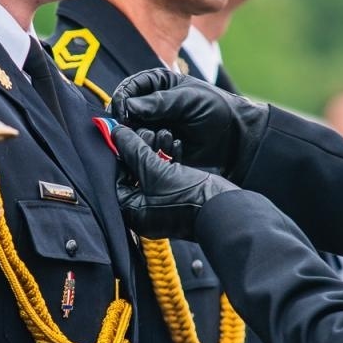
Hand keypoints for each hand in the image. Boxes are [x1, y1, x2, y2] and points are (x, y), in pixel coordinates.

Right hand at [109, 68, 268, 178]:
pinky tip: (172, 148)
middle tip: (140, 132)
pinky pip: (145, 150)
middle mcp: (151, 106)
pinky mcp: (158, 147)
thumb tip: (128, 106)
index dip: (122, 100)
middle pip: (124, 113)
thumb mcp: (189, 100)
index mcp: (158, 84)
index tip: (123, 115)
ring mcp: (154, 127)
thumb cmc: (217, 111)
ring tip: (165, 140)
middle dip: (130, 124)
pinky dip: (154, 150)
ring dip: (144, 138)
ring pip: (132, 134)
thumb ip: (159, 102)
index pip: (128, 88)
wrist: (237, 140)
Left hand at [112, 123, 237, 240]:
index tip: (124, 135)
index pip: (117, 178)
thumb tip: (116, 133)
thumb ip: (134, 151)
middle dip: (141, 150)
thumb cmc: (188, 197)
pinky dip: (169, 159)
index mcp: (133, 211)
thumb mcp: (155, 170)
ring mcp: (162, 204)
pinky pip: (167, 175)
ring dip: (156, 150)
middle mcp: (145, 211)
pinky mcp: (178, 197)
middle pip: (134, 173)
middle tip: (147, 131)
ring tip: (164, 133)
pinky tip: (175, 143)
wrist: (226, 209)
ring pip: (152, 172)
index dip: (120, 155)